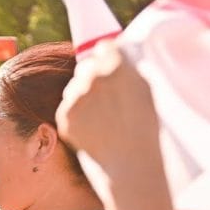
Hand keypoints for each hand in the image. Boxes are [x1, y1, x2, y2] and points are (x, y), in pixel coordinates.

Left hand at [56, 40, 161, 176]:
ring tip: (101, 117)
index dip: (108, 57)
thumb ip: (128, 69)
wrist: (129, 162)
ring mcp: (76, 96)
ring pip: (73, 87)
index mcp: (118, 66)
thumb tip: (116, 55)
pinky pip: (68, 106)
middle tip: (105, 97)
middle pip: (85, 66)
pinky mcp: (64, 114)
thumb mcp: (146, 90)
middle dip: (93, 76)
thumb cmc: (145, 128)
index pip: (104, 46)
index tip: (110, 66)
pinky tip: (93, 129)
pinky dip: (76, 115)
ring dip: (82, 96)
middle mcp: (94, 76)